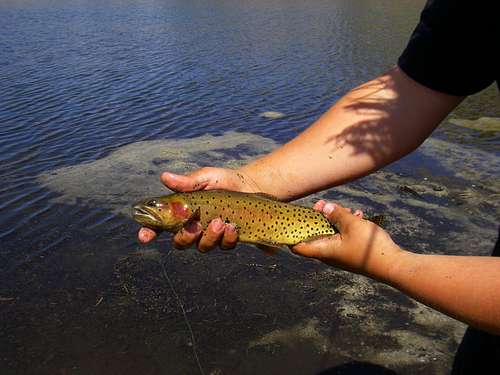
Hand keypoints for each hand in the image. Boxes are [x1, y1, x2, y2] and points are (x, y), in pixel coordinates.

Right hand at [137, 167, 260, 251]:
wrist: (254, 186)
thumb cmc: (225, 180)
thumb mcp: (207, 177)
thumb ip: (187, 182)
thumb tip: (164, 176)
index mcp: (183, 211)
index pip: (160, 225)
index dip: (149, 232)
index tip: (144, 236)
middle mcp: (194, 226)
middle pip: (180, 242)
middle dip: (186, 237)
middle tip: (197, 225)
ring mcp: (211, 235)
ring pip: (202, 247)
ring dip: (209, 237)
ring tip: (221, 221)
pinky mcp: (229, 240)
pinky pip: (223, 247)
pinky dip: (227, 238)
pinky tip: (233, 227)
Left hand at [292, 201, 400, 277]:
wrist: (392, 265)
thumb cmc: (368, 247)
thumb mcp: (352, 224)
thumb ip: (336, 214)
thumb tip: (323, 207)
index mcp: (323, 250)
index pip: (297, 247)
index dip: (289, 235)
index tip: (290, 221)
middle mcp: (329, 255)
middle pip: (314, 235)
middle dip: (318, 218)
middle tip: (325, 205)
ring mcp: (340, 254)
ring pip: (330, 234)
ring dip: (336, 220)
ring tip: (348, 210)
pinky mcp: (350, 252)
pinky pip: (342, 237)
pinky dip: (346, 226)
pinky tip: (358, 216)